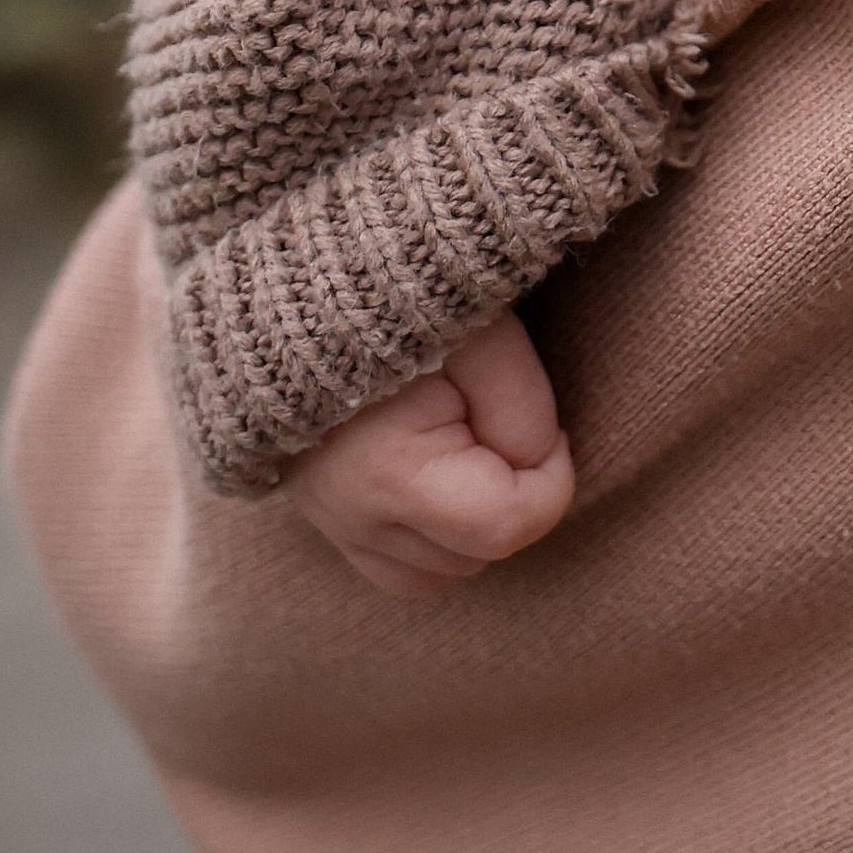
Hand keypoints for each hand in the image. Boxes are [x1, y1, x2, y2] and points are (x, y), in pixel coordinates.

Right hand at [279, 309, 575, 594]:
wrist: (302, 281)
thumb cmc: (402, 294)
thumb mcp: (484, 332)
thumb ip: (524, 408)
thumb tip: (533, 466)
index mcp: (391, 472)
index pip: (509, 525)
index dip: (551, 478)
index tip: (548, 424)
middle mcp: (353, 515)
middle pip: (477, 556)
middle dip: (513, 498)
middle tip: (499, 419)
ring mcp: (332, 522)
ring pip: (438, 572)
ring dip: (473, 524)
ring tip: (471, 445)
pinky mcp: (323, 516)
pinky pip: (398, 567)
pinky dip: (433, 537)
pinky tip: (441, 474)